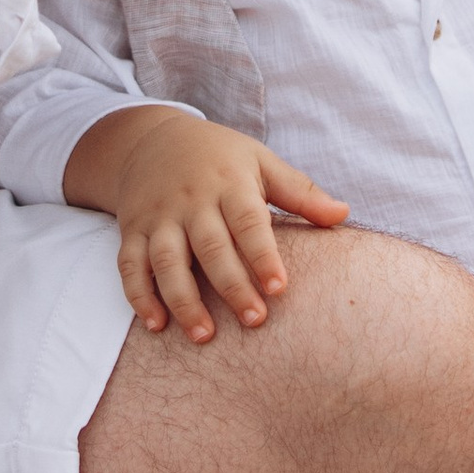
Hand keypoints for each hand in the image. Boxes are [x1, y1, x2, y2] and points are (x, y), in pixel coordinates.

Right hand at [67, 105, 349, 339]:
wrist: (149, 137)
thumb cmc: (219, 157)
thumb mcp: (260, 161)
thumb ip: (300, 192)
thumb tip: (343, 215)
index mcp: (229, 183)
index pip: (248, 222)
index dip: (262, 256)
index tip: (278, 288)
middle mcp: (191, 201)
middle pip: (210, 247)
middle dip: (231, 286)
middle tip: (254, 321)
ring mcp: (158, 217)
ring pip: (167, 261)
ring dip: (183, 299)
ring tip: (203, 335)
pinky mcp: (132, 231)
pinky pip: (130, 265)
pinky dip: (139, 296)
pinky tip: (156, 325)